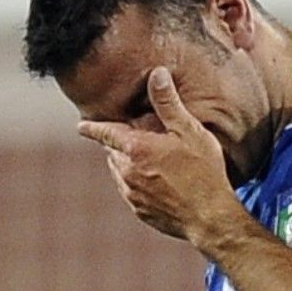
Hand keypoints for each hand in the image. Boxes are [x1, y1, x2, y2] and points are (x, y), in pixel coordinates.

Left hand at [78, 66, 238, 240]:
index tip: (81, 126)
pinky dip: (140, 183)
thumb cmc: (204, 171)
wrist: (210, 217)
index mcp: (136, 149)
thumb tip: (157, 74)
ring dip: (131, 164)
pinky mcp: (140, 210)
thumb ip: (169, 103)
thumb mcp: (190, 131)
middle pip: (115, 152)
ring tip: (155, 160)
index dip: (93, 128)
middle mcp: (127, 172)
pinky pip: (132, 191)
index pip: (105, 133)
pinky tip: (163, 182)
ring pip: (122, 172)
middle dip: (123, 144)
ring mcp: (132, 194)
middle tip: (143, 138)